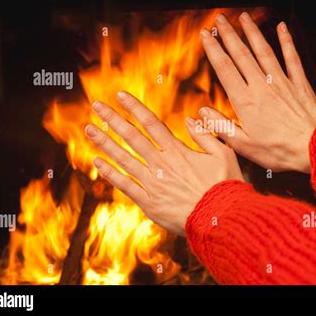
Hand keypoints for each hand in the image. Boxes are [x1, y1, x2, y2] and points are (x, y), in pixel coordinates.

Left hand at [85, 91, 243, 235]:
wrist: (220, 219)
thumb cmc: (225, 186)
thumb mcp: (224, 154)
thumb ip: (206, 135)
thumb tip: (190, 119)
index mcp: (178, 151)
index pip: (151, 123)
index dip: (135, 108)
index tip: (120, 96)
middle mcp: (161, 164)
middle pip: (132, 137)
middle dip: (113, 119)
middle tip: (97, 106)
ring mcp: (152, 183)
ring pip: (123, 159)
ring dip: (105, 143)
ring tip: (90, 130)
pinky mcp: (149, 202)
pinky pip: (125, 185)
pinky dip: (110, 174)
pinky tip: (97, 163)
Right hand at [200, 12, 315, 172]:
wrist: (314, 149)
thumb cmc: (278, 151)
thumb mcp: (243, 145)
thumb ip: (221, 127)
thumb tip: (201, 111)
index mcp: (245, 101)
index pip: (225, 68)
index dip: (213, 49)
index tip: (204, 35)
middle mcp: (262, 86)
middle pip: (241, 54)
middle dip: (228, 34)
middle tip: (219, 18)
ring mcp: (282, 82)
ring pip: (264, 51)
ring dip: (252, 32)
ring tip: (243, 16)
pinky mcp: (299, 83)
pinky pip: (292, 57)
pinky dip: (287, 41)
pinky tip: (282, 27)